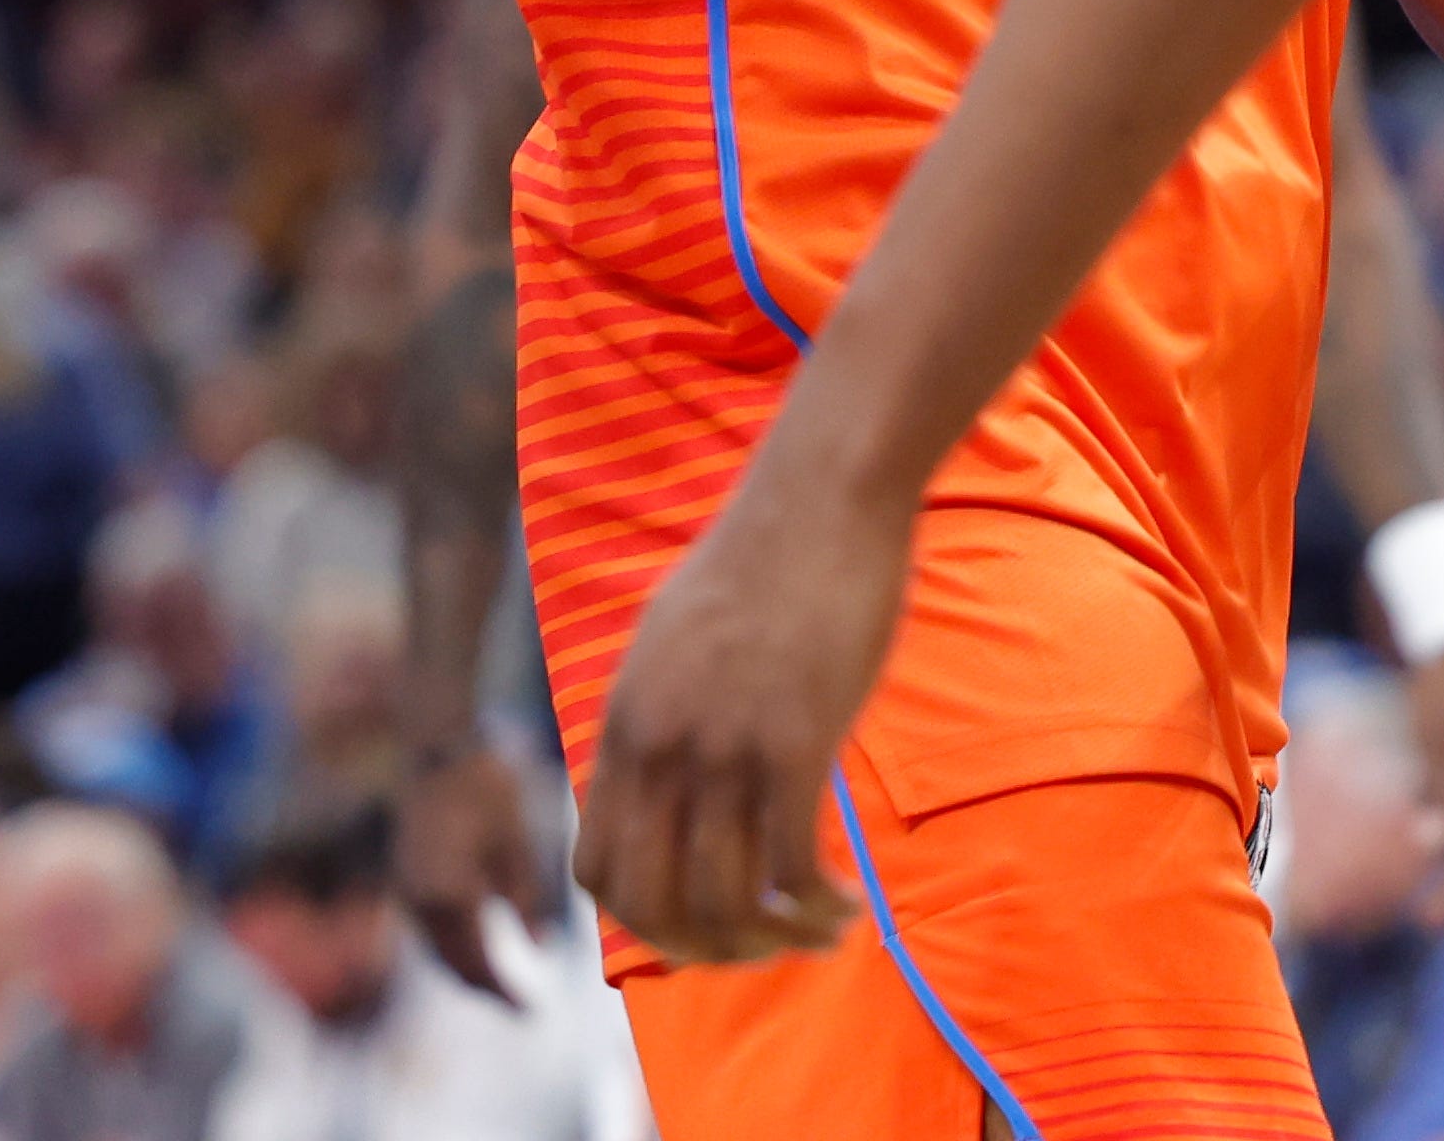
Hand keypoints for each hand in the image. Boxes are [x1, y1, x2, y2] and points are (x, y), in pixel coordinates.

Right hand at [397, 732, 542, 1004]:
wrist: (438, 743)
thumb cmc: (487, 785)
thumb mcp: (518, 840)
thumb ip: (528, 898)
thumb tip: (544, 948)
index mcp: (451, 898)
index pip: (477, 966)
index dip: (504, 994)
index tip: (532, 1012)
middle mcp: (420, 902)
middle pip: (452, 966)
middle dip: (485, 988)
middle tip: (519, 1004)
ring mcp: (406, 889)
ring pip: (435, 950)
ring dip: (465, 968)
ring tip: (501, 979)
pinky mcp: (402, 874)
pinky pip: (426, 928)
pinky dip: (450, 944)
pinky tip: (475, 939)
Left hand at [581, 436, 910, 964]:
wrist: (820, 494)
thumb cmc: (763, 557)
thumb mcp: (673, 639)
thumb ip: (660, 712)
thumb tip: (666, 773)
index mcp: (624, 721)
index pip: (595, 869)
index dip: (640, 919)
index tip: (696, 920)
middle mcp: (660, 744)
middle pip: (652, 904)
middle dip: (705, 949)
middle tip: (761, 946)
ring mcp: (723, 745)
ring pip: (725, 900)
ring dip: (773, 942)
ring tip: (820, 934)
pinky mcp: (795, 740)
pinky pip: (793, 868)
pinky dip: (818, 908)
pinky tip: (847, 905)